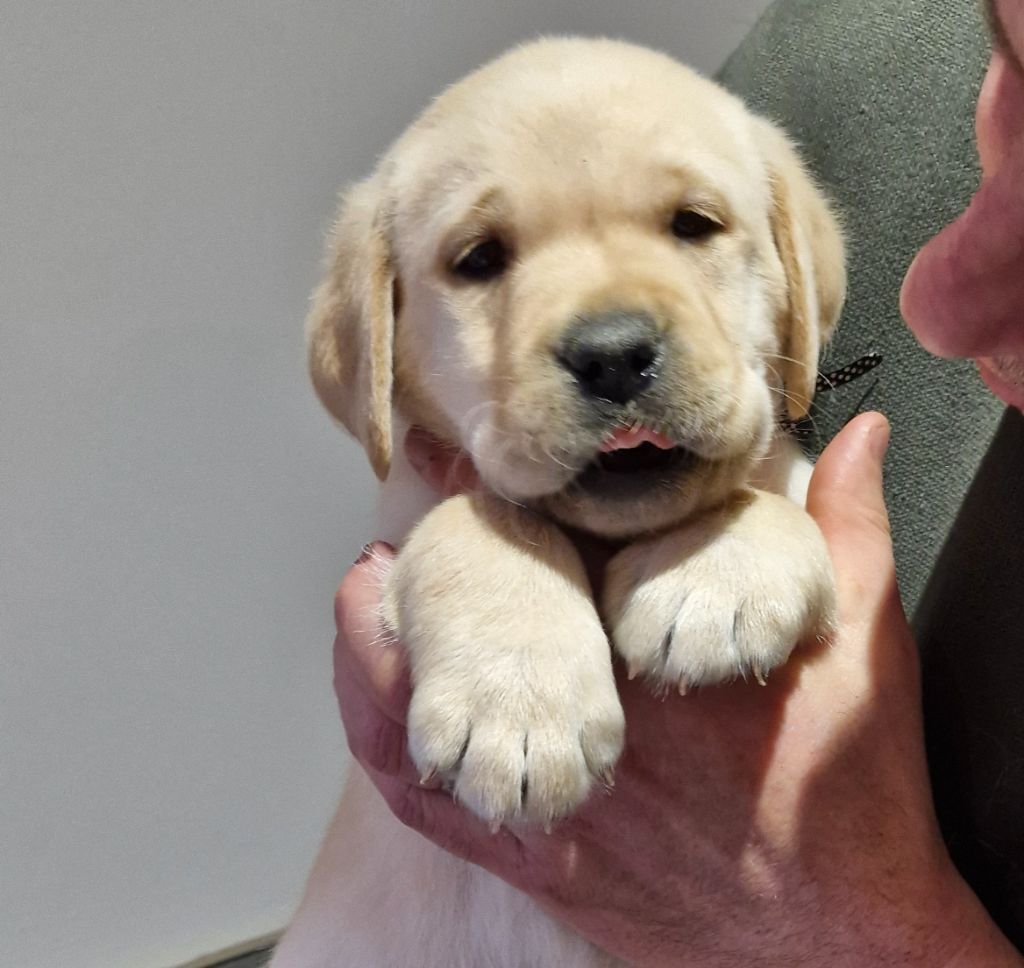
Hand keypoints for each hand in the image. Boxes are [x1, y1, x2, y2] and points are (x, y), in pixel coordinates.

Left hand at [333, 415, 1019, 965]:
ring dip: (376, 659)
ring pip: (421, 726)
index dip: (481, 510)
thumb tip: (860, 436)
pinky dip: (391, 749)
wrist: (841, 938)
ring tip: (368, 603)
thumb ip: (849, 531)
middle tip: (396, 541)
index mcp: (653, 654)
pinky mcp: (539, 863)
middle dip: (416, 581)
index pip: (544, 562)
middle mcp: (586, 728)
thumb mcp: (865, 647)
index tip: (442, 474)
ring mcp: (553, 800)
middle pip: (464, 639)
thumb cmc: (853, 793)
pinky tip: (380, 710)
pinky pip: (432, 807)